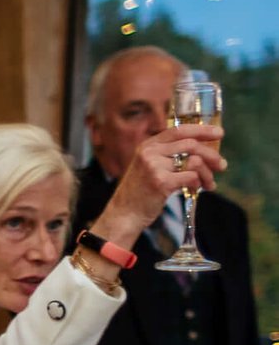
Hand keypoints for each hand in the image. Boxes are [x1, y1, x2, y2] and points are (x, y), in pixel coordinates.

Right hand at [95, 120, 225, 245]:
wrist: (124, 214)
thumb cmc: (141, 192)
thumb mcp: (149, 167)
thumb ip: (168, 155)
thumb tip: (203, 151)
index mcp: (147, 146)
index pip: (179, 130)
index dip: (202, 130)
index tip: (219, 133)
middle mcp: (150, 153)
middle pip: (191, 144)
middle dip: (211, 155)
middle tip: (222, 165)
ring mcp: (154, 167)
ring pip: (194, 161)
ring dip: (208, 173)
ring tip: (209, 183)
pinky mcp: (161, 182)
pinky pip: (192, 177)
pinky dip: (199, 183)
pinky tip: (197, 190)